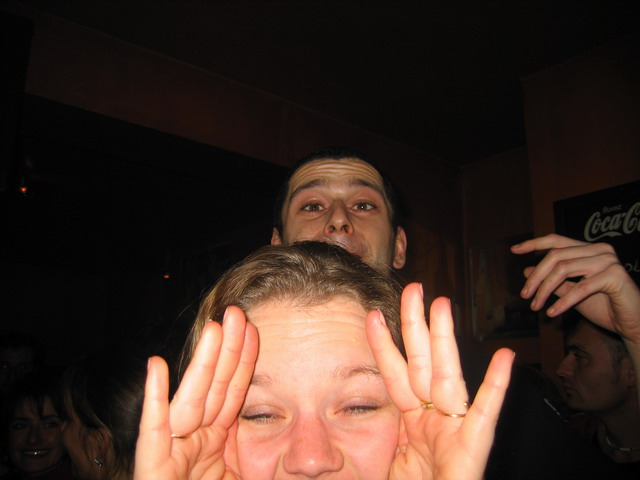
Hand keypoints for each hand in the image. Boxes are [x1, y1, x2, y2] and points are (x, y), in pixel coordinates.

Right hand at [134, 307, 257, 479]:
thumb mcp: (248, 478)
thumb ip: (263, 459)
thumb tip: (302, 440)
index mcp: (221, 444)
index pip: (235, 394)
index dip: (244, 361)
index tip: (254, 329)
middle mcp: (197, 443)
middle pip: (215, 389)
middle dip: (226, 351)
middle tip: (237, 314)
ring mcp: (174, 455)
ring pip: (190, 401)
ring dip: (201, 363)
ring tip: (212, 329)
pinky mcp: (152, 470)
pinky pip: (153, 432)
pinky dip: (154, 400)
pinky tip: (155, 367)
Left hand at [366, 283, 513, 479]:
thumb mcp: (384, 459)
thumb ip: (377, 431)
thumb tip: (350, 408)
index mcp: (408, 422)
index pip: (393, 374)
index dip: (384, 344)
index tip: (373, 314)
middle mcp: (431, 419)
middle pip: (421, 363)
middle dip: (417, 326)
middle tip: (412, 288)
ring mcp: (454, 431)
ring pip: (448, 376)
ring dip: (447, 341)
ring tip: (444, 306)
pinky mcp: (474, 449)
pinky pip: (485, 415)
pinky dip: (496, 386)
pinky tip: (505, 358)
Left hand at [511, 234, 639, 343]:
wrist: (633, 325)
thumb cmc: (604, 308)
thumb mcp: (571, 293)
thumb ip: (553, 281)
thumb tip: (526, 270)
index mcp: (589, 250)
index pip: (557, 240)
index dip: (534, 243)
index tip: (514, 250)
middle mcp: (599, 250)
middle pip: (556, 255)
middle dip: (536, 276)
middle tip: (524, 294)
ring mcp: (609, 261)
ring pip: (564, 268)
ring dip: (545, 289)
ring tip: (535, 306)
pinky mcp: (615, 276)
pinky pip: (581, 287)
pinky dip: (564, 301)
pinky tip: (553, 313)